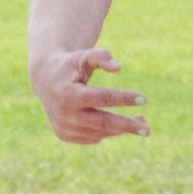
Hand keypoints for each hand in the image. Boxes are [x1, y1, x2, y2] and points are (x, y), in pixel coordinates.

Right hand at [30, 47, 147, 143]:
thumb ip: (100, 57)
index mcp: (69, 94)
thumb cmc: (69, 66)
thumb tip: (118, 68)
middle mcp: (65, 115)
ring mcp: (64, 128)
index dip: (124, 98)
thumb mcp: (83, 56)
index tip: (144, 99)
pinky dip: (109, 131)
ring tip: (141, 122)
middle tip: (147, 129)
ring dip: (122, 129)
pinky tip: (120, 124)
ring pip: (100, 132)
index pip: (102, 98)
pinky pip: (93, 137)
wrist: (44, 80)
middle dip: (127, 126)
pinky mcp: (65, 136)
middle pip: (103, 122)